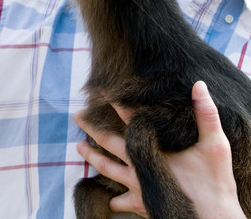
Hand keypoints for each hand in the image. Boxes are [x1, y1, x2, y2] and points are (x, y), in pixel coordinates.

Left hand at [75, 82, 245, 218]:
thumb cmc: (214, 183)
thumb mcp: (214, 144)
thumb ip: (206, 114)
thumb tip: (199, 85)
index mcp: (152, 148)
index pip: (131, 119)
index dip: (117, 104)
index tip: (103, 91)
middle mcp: (139, 165)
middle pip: (109, 142)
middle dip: (92, 128)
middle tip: (77, 116)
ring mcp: (139, 186)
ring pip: (108, 169)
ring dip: (93, 158)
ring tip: (79, 149)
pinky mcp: (143, 205)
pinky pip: (123, 202)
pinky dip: (116, 202)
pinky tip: (112, 202)